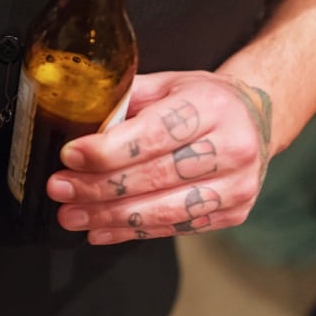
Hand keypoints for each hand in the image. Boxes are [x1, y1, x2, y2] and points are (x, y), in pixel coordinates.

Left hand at [47, 71, 271, 243]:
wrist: (255, 120)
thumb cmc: (202, 99)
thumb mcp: (167, 83)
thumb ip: (126, 100)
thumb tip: (77, 119)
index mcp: (212, 106)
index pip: (156, 133)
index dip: (109, 150)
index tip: (70, 156)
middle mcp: (232, 147)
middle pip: (155, 176)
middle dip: (98, 187)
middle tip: (59, 189)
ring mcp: (236, 186)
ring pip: (163, 210)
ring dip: (108, 216)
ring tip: (71, 215)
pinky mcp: (232, 214)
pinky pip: (173, 228)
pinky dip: (131, 232)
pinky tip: (99, 230)